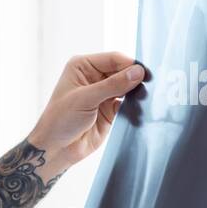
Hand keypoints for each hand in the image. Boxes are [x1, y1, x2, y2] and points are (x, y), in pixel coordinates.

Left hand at [26, 52, 145, 175]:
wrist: (56, 149)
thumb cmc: (60, 120)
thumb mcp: (85, 98)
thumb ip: (112, 85)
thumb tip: (138, 72)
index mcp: (83, 66)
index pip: (113, 58)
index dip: (129, 64)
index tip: (144, 72)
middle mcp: (94, 77)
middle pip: (123, 71)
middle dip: (135, 78)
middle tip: (150, 85)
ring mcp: (103, 93)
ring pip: (127, 87)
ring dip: (136, 92)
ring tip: (146, 97)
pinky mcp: (110, 110)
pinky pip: (128, 103)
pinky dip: (135, 105)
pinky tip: (141, 109)